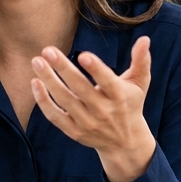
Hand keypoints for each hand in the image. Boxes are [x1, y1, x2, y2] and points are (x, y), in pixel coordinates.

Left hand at [31, 36, 156, 181]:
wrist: (124, 142)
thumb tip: (145, 39)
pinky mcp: (74, 131)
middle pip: (80, 89)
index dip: (96, 69)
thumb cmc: (131, 105)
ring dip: (49, 80)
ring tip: (37, 61)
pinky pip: (55, 116)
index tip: (83, 55)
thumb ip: (141, 61)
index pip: (107, 82)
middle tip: (48, 50)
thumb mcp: (140, 84)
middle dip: (63, 69)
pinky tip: (35, 82)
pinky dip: (43, 101)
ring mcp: (87, 122)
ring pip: (64, 100)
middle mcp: (103, 111)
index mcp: (119, 96)